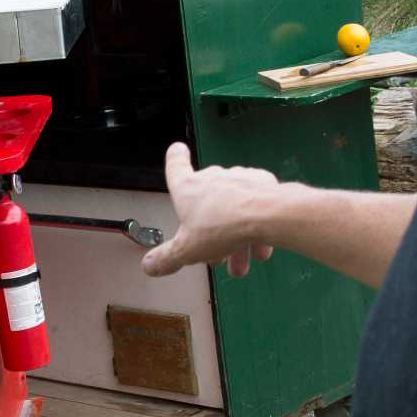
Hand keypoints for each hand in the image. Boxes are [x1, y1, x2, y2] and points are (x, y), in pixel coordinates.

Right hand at [143, 143, 276, 277]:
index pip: (176, 165)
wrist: (266, 215)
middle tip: (215, 252)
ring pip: (232, 207)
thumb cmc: (224, 225)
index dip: (175, 158)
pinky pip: (253, 205)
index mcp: (188, 187)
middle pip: (206, 200)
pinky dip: (254, 224)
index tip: (177, 151)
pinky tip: (260, 247)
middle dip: (210, 227)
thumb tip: (149, 265)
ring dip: (234, 234)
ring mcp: (238, 178)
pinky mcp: (262, 183)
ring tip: (241, 260)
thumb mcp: (187, 250)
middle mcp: (212, 177)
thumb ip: (166, 258)